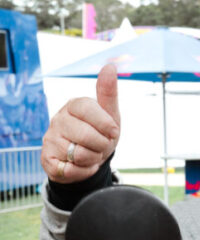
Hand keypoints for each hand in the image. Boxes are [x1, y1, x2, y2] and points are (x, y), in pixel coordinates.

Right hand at [41, 63, 120, 183]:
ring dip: (92, 159)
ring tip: (90, 154)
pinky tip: (81, 166)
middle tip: (101, 146)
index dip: (105, 124)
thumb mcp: (110, 115)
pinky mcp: (47, 159)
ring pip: (78, 154)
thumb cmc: (100, 134)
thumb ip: (108, 93)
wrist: (89, 161)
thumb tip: (109, 66)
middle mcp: (58, 119)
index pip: (88, 108)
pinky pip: (70, 170)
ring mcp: (50, 139)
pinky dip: (82, 172)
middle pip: (86, 135)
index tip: (113, 132)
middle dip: (102, 145)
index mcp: (74, 105)